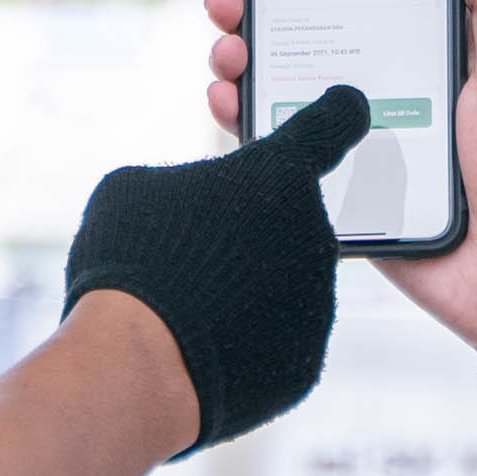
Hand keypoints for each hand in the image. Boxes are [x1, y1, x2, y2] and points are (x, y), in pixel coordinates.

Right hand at [63, 87, 372, 450]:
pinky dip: (248, 338)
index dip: (335, 115)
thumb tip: (184, 205)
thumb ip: (183, 185)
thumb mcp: (138, 190)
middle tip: (200, 246)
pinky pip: (279, 338)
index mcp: (279, 174)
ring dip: (251, 285)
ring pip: (287, 281)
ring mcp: (317, 302)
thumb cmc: (131, 259)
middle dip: (255, 227)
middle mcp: (313, 233)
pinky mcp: (306, 362)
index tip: (345, 110)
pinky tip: (203, 342)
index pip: (329, 126)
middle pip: (292, 219)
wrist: (135, 365)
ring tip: (192, 299)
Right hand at [206, 0, 476, 401]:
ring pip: (285, 87)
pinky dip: (246, 122)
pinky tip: (229, 103)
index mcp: (429, 54)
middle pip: (310, 35)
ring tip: (228, 50)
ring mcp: (357, 136)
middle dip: (262, 9)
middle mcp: (386, 88)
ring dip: (244, 61)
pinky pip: (283, 148)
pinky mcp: (336, 186)